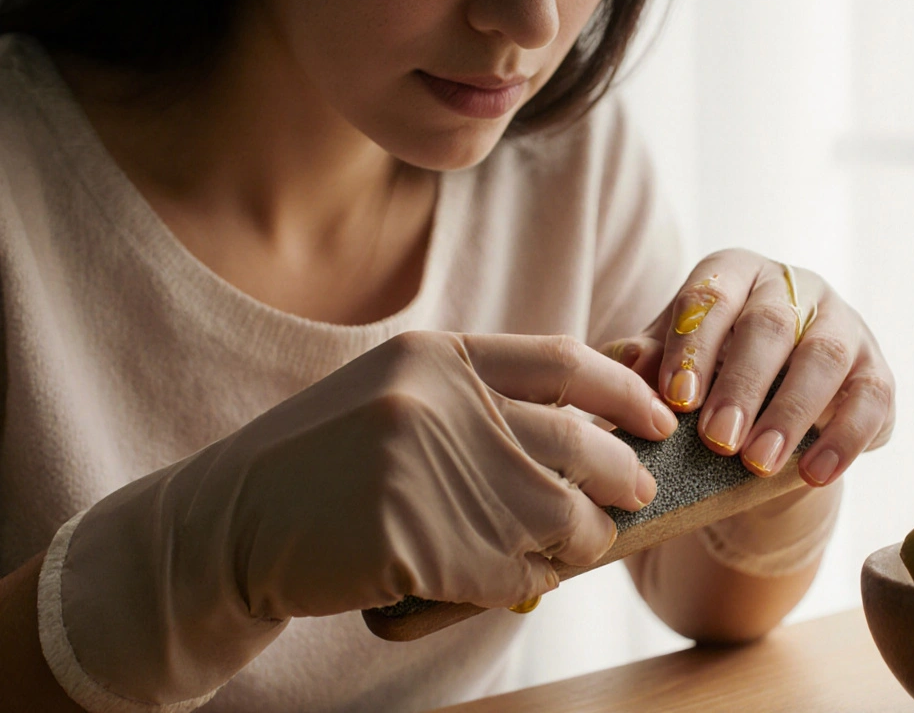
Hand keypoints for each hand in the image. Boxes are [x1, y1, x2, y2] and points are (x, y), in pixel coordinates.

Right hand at [43, 331, 675, 707]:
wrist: (229, 524)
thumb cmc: (323, 463)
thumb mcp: (397, 395)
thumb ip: (481, 396)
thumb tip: (588, 414)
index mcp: (436, 356)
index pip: (563, 360)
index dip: (626, 390)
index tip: (660, 417)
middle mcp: (438, 403)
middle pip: (577, 441)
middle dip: (624, 472)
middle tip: (639, 492)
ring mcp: (426, 471)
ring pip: (557, 514)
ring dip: (580, 540)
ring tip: (575, 548)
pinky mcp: (414, 541)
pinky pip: (511, 572)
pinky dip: (526, 582)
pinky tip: (512, 580)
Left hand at [602, 248, 893, 486]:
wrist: (768, 408)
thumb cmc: (708, 374)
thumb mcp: (673, 364)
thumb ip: (645, 362)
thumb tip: (628, 363)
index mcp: (735, 273)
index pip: (712, 295)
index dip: (695, 347)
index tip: (678, 400)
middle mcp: (793, 288)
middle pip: (771, 325)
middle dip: (743, 384)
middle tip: (717, 440)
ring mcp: (843, 325)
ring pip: (824, 357)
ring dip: (791, 413)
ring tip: (758, 464)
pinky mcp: (876, 371)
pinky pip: (871, 398)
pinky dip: (845, 438)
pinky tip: (814, 474)